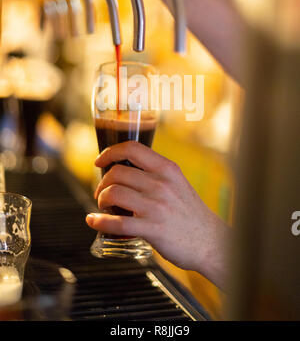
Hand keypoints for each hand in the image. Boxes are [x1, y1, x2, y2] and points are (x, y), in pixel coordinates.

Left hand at [86, 141, 229, 288]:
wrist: (210, 241)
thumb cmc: (190, 213)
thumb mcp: (177, 183)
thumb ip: (155, 174)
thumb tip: (125, 169)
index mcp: (167, 169)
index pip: (132, 148)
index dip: (110, 152)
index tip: (100, 161)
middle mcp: (161, 184)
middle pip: (117, 172)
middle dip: (102, 182)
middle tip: (102, 193)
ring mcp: (157, 206)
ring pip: (114, 193)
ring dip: (101, 199)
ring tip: (104, 206)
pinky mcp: (153, 229)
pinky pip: (117, 223)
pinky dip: (99, 221)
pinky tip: (94, 221)